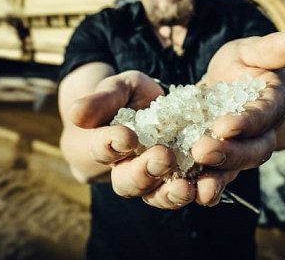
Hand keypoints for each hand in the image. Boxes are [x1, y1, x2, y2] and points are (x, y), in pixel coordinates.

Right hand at [67, 70, 195, 208]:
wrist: (156, 104)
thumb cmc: (129, 94)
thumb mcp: (116, 88)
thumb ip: (101, 100)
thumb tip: (76, 114)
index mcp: (103, 146)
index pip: (101, 149)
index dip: (111, 144)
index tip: (126, 136)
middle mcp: (125, 169)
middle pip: (127, 182)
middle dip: (144, 172)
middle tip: (162, 156)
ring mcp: (153, 179)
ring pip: (155, 195)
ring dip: (170, 194)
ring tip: (185, 187)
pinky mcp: (180, 179)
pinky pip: (186, 192)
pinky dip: (198, 193)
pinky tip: (208, 187)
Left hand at [191, 31, 284, 205]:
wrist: (225, 87)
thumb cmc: (240, 65)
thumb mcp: (249, 51)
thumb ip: (272, 49)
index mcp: (274, 103)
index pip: (267, 115)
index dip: (249, 122)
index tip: (224, 125)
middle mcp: (265, 133)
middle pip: (256, 150)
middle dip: (230, 153)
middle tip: (201, 150)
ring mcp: (245, 152)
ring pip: (237, 169)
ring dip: (216, 176)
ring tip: (194, 182)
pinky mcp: (225, 163)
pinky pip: (218, 178)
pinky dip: (203, 185)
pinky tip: (185, 190)